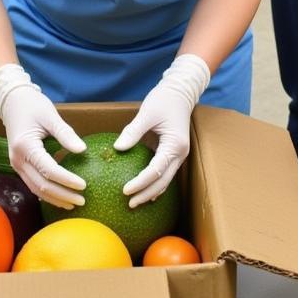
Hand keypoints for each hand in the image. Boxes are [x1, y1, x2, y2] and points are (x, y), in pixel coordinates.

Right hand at [0, 63, 85, 208]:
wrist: (13, 102)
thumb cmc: (33, 106)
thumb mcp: (51, 116)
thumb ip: (65, 134)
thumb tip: (83, 150)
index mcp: (25, 146)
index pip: (49, 170)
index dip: (66, 180)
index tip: (84, 185)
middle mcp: (17, 159)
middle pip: (41, 185)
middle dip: (62, 195)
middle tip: (82, 200)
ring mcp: (16, 164)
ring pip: (35, 188)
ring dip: (55, 198)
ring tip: (73, 203)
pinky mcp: (19, 166)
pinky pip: (33, 184)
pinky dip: (47, 192)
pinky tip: (60, 197)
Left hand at [114, 53, 210, 207]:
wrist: (180, 92)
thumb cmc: (164, 100)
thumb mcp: (146, 113)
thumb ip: (133, 132)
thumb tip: (117, 148)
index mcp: (174, 145)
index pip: (156, 170)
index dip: (140, 182)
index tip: (125, 191)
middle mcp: (180, 153)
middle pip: (163, 181)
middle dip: (146, 194)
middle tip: (129, 204)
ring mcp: (178, 154)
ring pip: (165, 180)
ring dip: (151, 192)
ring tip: (134, 202)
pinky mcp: (173, 153)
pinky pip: (164, 172)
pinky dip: (155, 183)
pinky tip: (144, 191)